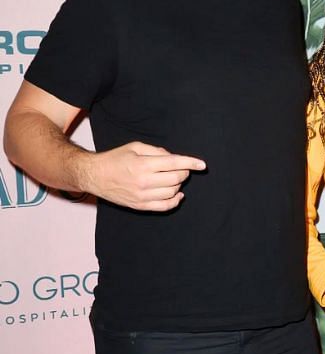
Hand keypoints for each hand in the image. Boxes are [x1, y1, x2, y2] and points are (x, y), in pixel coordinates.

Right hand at [81, 141, 204, 210]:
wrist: (94, 175)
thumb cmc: (115, 158)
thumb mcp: (135, 147)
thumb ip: (158, 151)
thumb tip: (175, 158)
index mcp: (143, 164)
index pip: (175, 164)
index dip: (191, 163)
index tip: (202, 164)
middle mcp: (143, 181)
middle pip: (176, 178)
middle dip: (183, 171)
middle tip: (179, 167)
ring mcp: (142, 196)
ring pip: (173, 192)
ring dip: (178, 184)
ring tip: (172, 177)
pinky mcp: (139, 205)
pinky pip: (164, 206)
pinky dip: (175, 200)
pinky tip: (178, 194)